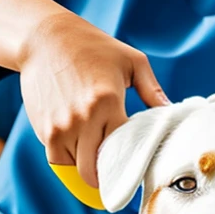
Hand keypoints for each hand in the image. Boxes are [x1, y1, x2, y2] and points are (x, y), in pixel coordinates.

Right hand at [19, 12, 170, 186]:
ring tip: (100, 159)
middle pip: (98, 169)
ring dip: (89, 169)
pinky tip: (81, 153)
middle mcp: (83, 119)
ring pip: (77, 168)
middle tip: (119, 174)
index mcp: (108, 102)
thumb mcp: (131, 61)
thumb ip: (153, 90)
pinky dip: (70, 163)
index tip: (139, 165)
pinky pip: (58, 161)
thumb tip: (171, 113)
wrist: (43, 38)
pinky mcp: (44, 130)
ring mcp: (61, 127)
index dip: (133, 160)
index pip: (125, 148)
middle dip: (110, 176)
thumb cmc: (90, 47)